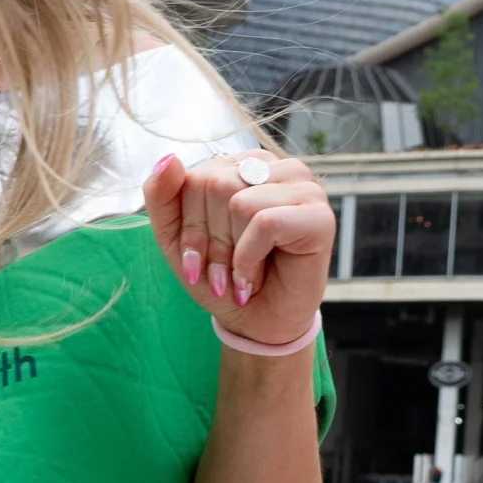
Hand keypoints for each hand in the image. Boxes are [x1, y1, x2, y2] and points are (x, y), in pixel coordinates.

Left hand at [144, 149, 334, 351]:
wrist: (256, 324)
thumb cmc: (221, 277)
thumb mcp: (177, 238)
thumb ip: (162, 197)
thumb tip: (167, 158)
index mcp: (245, 164)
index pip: (198, 176)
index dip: (190, 225)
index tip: (198, 259)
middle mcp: (278, 167)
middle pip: (218, 185)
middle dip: (210, 241)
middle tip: (221, 272)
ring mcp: (304, 188)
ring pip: (240, 202)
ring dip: (231, 253)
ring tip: (243, 272)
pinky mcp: (320, 215)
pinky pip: (265, 222)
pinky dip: (249, 258)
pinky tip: (256, 276)